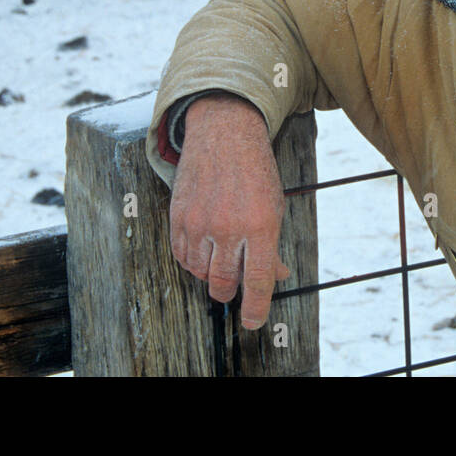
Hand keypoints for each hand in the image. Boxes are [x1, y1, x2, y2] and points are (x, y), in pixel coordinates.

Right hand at [169, 93, 290, 328]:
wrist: (224, 133)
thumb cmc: (255, 169)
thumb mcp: (274, 206)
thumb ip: (273, 245)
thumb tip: (277, 276)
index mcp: (260, 225)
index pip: (257, 280)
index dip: (255, 307)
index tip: (252, 322)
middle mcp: (228, 227)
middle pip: (223, 282)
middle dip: (228, 292)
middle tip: (233, 288)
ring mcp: (200, 222)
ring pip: (201, 272)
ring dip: (211, 273)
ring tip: (221, 255)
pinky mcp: (178, 217)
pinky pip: (182, 256)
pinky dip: (193, 260)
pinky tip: (204, 248)